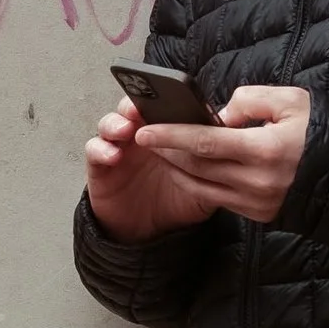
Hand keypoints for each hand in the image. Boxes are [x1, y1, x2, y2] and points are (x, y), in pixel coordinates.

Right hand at [84, 95, 230, 241]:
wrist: (150, 231)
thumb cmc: (176, 201)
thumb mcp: (203, 182)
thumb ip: (214, 163)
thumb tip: (234, 141)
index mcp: (165, 133)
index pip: (162, 105)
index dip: (163, 97)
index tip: (170, 95)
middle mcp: (139, 135)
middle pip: (132, 107)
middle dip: (135, 103)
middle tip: (141, 107)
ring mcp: (117, 148)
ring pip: (110, 123)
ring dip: (115, 122)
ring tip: (125, 130)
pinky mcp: (99, 167)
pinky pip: (94, 150)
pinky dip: (100, 149)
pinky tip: (112, 156)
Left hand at [136, 85, 309, 223]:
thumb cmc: (318, 129)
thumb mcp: (290, 101)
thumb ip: (250, 100)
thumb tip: (220, 115)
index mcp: (265, 150)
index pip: (205, 142)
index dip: (171, 136)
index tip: (145, 131)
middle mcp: (258, 181)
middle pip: (197, 166)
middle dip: (167, 152)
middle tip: (146, 137)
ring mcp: (258, 202)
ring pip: (202, 186)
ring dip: (177, 169)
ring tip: (161, 151)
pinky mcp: (259, 214)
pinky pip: (218, 199)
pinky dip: (197, 183)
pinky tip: (187, 168)